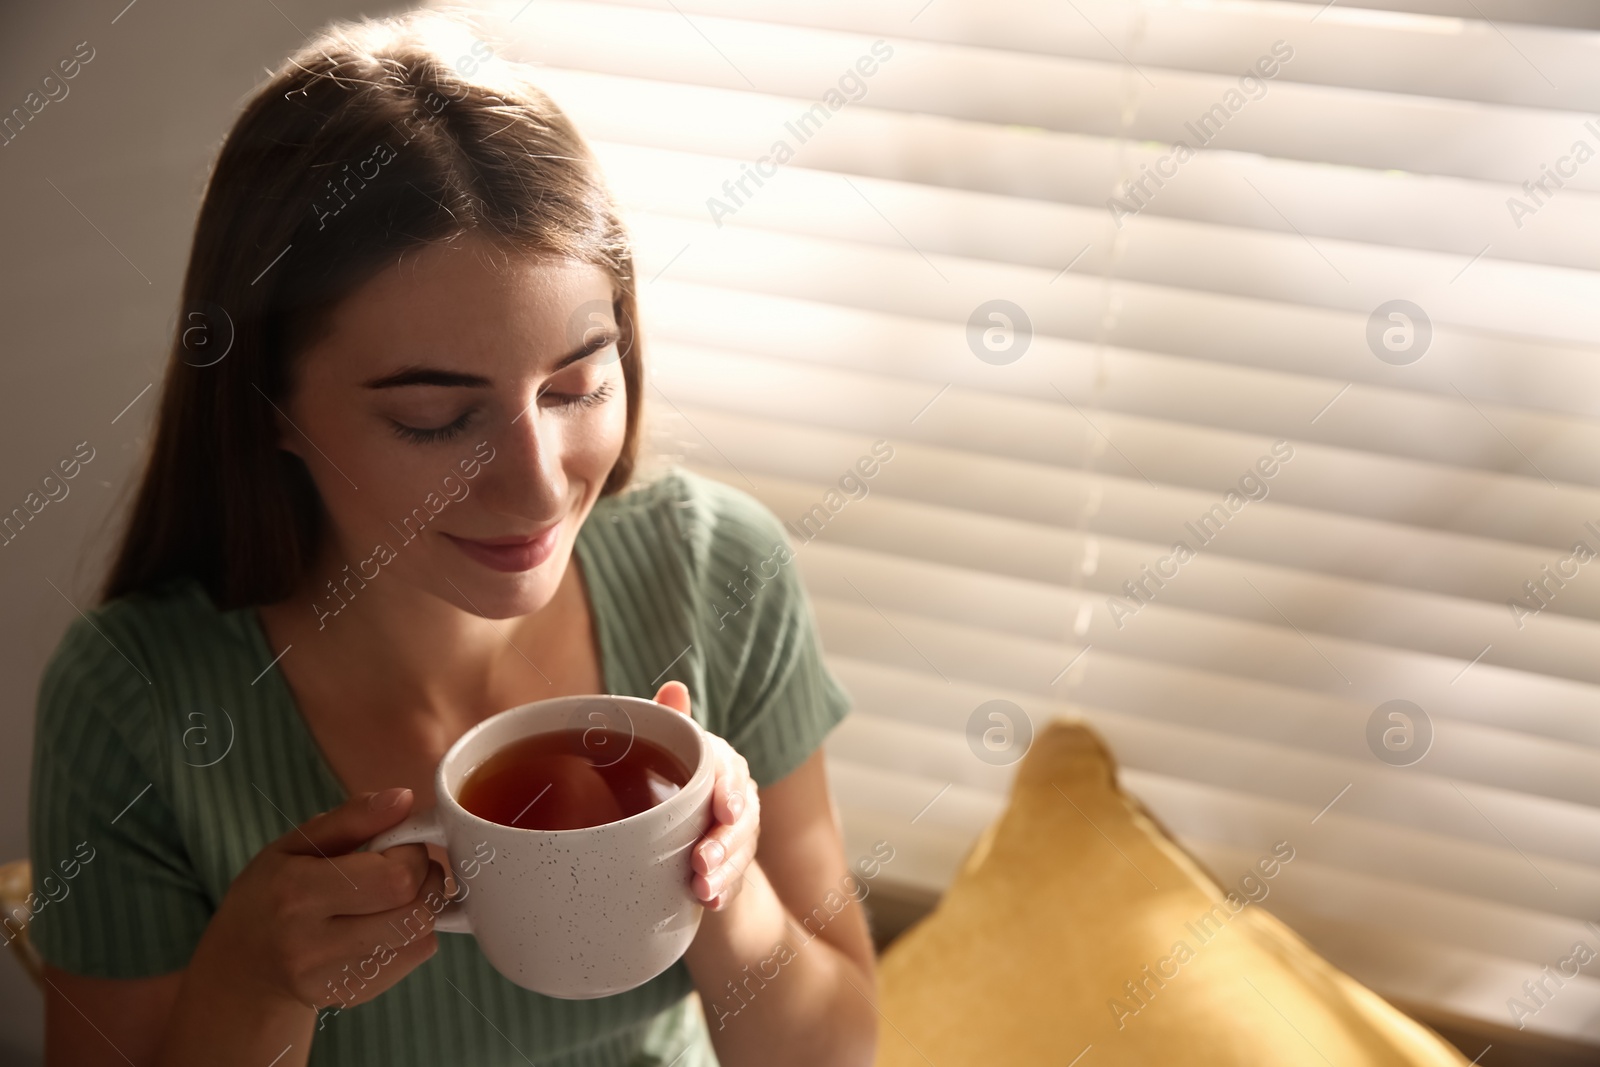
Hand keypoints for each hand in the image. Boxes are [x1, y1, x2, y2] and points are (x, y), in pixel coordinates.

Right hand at [191, 787, 452, 1012]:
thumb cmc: (271, 894)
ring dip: (424, 905)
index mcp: (297, 893)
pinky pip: (415, 957)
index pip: (394, 877)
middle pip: (414, 911)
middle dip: (426, 878)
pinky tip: (388, 920)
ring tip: (398, 891)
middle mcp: (313, 944)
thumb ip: (353, 817)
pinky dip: (415, 932)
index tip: (399, 843)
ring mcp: (334, 978)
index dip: (413, 853)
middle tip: (407, 865)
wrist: (243, 969)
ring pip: (421, 935)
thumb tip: (404, 798)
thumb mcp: (296, 844)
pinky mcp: (354, 995)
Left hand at [654, 680, 759, 910]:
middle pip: (743, 816)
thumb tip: (675, 687)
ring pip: (742, 850)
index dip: (730, 790)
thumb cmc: (663, 785)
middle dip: (725, 840)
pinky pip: (738, 881)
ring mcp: (739, 834)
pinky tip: (711, 903)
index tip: (723, 809)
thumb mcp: (664, 754)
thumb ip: (671, 722)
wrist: (669, 839)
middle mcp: (735, 797)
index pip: (733, 771)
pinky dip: (725, 893)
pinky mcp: (733, 867)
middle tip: (701, 860)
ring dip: (725, 871)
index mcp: (719, 765)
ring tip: (702, 888)